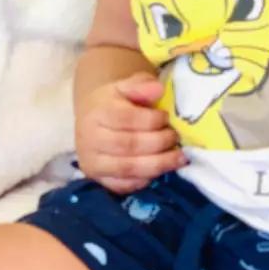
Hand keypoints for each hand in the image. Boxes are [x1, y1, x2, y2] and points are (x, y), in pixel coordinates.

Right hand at [75, 72, 186, 193]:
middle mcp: (90, 139)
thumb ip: (141, 85)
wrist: (92, 120)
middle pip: (129, 146)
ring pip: (129, 168)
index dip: (152, 120)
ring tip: (178, 158)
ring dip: (159, 164)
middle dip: (159, 143)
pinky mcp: (98, 180)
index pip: (127, 119)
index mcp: (97, 113)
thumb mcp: (126, 87)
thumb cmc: (114, 102)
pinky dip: (146, 180)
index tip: (166, 117)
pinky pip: (124, 185)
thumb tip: (158, 89)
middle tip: (175, 138)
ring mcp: (92, 162)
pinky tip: (161, 170)